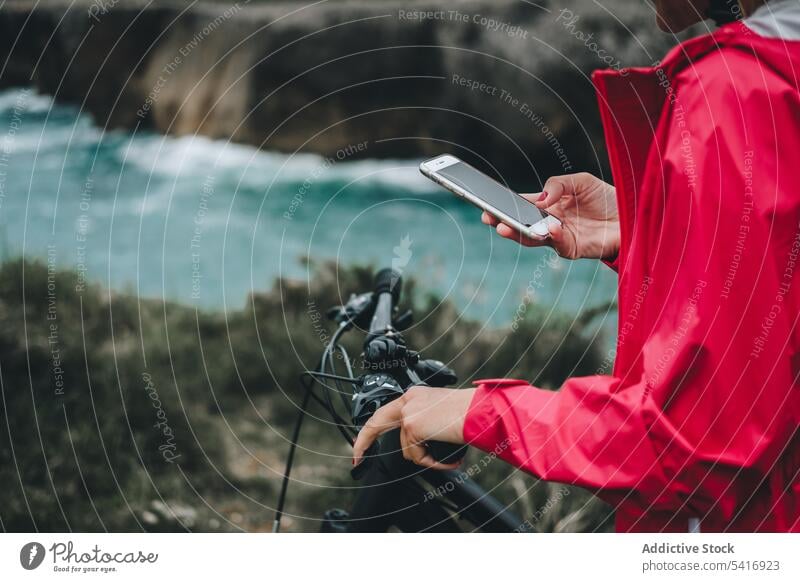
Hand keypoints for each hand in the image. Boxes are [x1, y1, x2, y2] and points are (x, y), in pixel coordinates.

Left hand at [352, 387, 475, 469]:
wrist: (481, 412)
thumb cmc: (472, 414)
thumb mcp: (442, 414)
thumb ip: (426, 423)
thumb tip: (420, 445)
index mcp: (415, 395)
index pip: (386, 412)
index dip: (373, 427)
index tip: (362, 441)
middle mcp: (409, 400)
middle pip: (377, 423)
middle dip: (363, 442)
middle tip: (356, 459)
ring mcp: (409, 412)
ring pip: (408, 449)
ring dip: (426, 458)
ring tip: (448, 457)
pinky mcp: (412, 426)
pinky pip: (417, 457)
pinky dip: (433, 463)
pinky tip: (447, 460)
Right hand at [481, 172, 619, 260]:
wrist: (633, 213)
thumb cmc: (606, 197)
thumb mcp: (580, 181)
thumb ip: (558, 185)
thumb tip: (540, 199)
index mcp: (547, 206)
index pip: (520, 207)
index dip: (503, 206)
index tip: (486, 204)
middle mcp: (549, 223)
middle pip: (521, 225)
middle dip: (503, 223)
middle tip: (489, 219)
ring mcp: (560, 238)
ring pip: (533, 239)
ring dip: (519, 234)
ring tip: (506, 228)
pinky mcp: (574, 249)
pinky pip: (559, 245)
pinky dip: (553, 236)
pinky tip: (551, 227)